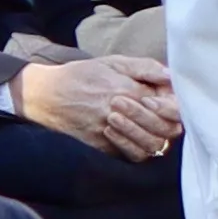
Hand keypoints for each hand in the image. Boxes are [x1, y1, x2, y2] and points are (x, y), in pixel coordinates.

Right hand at [20, 52, 182, 159]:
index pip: (170, 108)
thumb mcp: (113, 63)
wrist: (43, 95)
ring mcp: (110, 132)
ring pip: (150, 145)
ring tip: (145, 128)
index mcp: (129, 90)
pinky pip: (130, 155)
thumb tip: (172, 75)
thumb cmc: (80, 76)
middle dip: (166, 123)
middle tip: (158, 117)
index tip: (165, 103)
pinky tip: (131, 138)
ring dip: (152, 137)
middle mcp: (122, 113)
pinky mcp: (100, 146)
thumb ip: (145, 67)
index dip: (174, 108)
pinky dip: (136, 148)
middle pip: (164, 129)